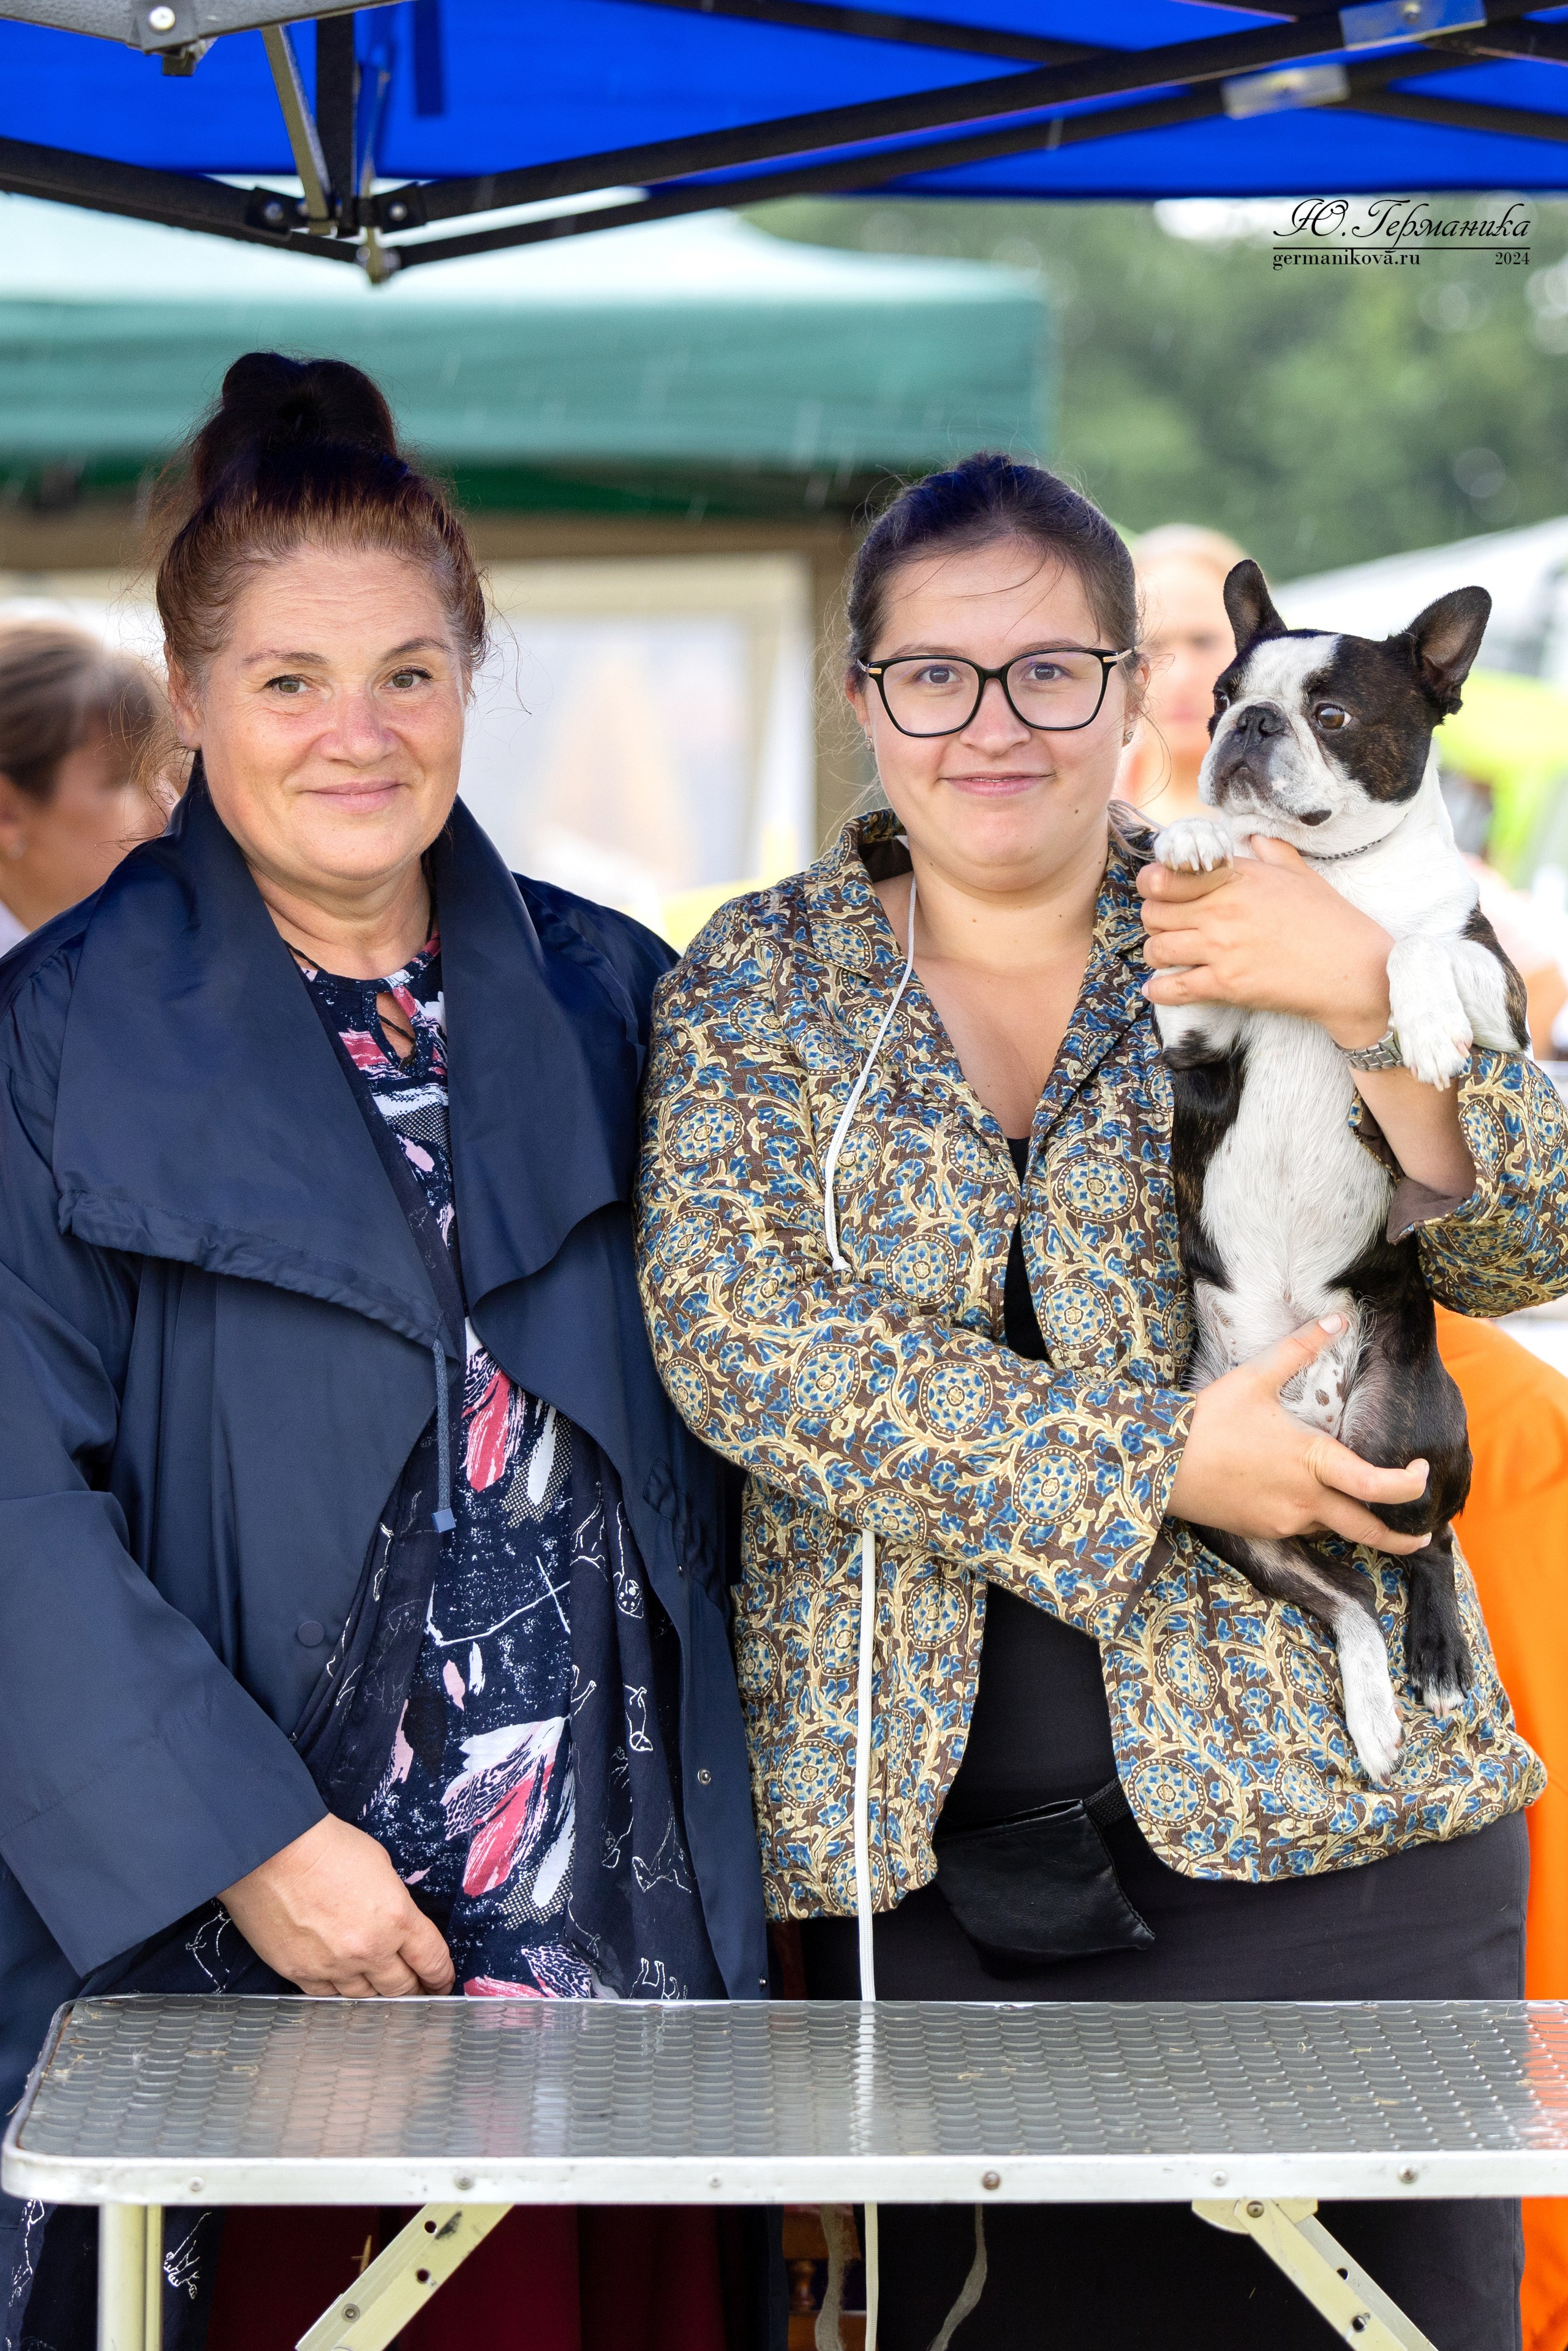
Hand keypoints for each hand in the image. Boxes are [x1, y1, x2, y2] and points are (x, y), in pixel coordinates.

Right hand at [220, 1815, 453, 1997]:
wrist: (273, 1849)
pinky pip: (329, 1997)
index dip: (441, 1977)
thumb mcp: (381, 1867)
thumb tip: (395, 1926)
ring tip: (383, 1993)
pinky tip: (346, 1987)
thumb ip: (394, 1905)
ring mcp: (334, 1966)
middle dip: (414, 1990)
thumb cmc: (328, 1846)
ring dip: (378, 1995)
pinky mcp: (301, 1973)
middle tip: (418, 1992)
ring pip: (366, 1998)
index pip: (432, 1960)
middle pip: (402, 1988)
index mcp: (398, 1919)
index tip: (443, 1983)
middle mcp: (370, 1950)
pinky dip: (341, 1993)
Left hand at [1139, 835, 1392, 1047]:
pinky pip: (1174, 988)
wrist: (1352, 970)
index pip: (1169, 875)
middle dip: (1153, 919)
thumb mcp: (1302, 875)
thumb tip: (1256, 838)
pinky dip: (1160, 990)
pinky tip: (1157, 989)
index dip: (1152, 883)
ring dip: (1156, 953)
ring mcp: (1222, 948)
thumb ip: (1273, 852)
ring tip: (1166, 955)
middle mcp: (1223, 910)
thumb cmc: (1330, 921)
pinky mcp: (1226, 985)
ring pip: (1158, 948)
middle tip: (1163, 925)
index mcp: (1237, 879)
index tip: (1155, 890)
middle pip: (1155, 913)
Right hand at [1167, 1316, 1430, 1551]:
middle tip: (1423, 1536)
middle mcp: (1305, 1499)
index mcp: (1312, 1460)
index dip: (1411, 1485)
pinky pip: (1301, 1529)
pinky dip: (1312, 1518)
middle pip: (1369, 1531)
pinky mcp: (1263, 1531)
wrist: (1159, 1464)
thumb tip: (1338, 1318)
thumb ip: (1300, 1348)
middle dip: (1403, 1538)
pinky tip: (1302, 1500)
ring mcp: (1284, 1520)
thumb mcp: (1255, 1378)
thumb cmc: (1209, 1419)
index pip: (1379, 1486)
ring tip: (1361, 1509)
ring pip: (1332, 1528)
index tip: (1422, 1473)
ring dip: (1351, 1520)